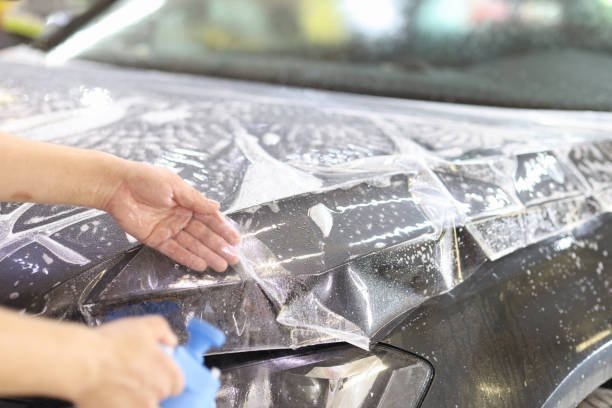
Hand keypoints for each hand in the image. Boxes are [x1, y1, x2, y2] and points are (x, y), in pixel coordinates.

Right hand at [72, 316, 183, 407]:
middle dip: (150, 387)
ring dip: (134, 398)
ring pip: (142, 405)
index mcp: (167, 375)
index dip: (168, 377)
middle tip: (133, 375)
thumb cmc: (113, 343)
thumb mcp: (146, 324)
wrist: (81, 362)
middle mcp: (155, 396)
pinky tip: (109, 393)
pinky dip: (118, 403)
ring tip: (120, 385)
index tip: (156, 372)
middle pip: (159, 396)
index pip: (177, 385)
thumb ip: (165, 332)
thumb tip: (171, 342)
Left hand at [103, 161, 240, 271]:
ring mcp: (169, 229)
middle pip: (203, 234)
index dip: (223, 229)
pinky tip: (201, 265)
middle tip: (233, 258)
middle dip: (218, 246)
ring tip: (221, 266)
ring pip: (192, 245)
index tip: (236, 240)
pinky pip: (174, 250)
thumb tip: (217, 207)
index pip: (210, 218)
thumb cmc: (146, 179)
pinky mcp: (156, 239)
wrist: (117, 186)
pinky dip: (187, 258)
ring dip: (207, 255)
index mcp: (188, 202)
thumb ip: (196, 200)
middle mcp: (181, 217)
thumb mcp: (175, 186)